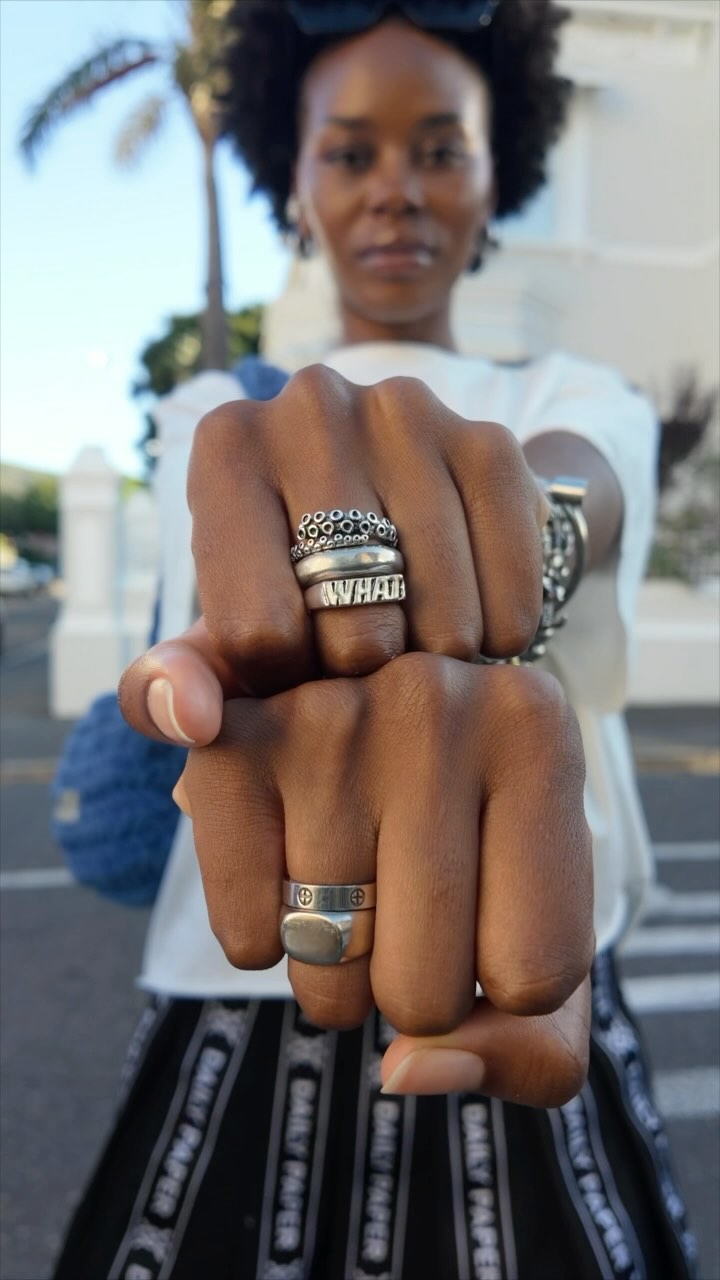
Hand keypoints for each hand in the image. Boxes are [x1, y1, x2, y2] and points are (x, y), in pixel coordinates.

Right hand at [165, 653, 592, 1104]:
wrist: (365, 705)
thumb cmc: (476, 833)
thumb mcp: (544, 925)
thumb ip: (535, 1051)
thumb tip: (404, 1071)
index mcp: (540, 734)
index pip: (533, 979)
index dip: (505, 986)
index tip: (493, 910)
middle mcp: (436, 701)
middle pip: (426, 991)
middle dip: (415, 992)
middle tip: (413, 905)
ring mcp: (326, 717)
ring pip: (330, 974)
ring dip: (338, 971)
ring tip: (354, 883)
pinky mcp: (232, 746)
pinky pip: (244, 938)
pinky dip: (261, 944)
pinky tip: (286, 877)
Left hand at [184, 364, 546, 692]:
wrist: (392, 510)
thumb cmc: (288, 585)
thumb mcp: (216, 634)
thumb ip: (166, 687)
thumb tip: (192, 722)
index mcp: (226, 449)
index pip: (258, 633)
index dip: (282, 682)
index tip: (293, 662)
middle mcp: (311, 405)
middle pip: (357, 631)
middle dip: (362, 679)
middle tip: (365, 661)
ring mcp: (407, 413)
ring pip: (441, 622)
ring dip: (437, 670)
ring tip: (417, 651)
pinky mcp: (489, 438)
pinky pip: (510, 593)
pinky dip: (500, 639)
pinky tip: (475, 626)